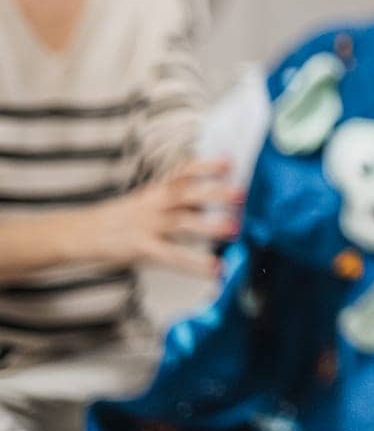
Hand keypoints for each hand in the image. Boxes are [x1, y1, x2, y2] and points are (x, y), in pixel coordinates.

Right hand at [78, 158, 242, 275]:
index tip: (229, 162)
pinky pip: (171, 255)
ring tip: (234, 229)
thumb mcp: (143, 202)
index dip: (205, 166)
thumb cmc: (118, 219)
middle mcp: (152, 203)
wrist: (76, 233)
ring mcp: (146, 225)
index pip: (181, 172)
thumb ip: (171, 201)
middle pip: (185, 193)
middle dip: (214, 192)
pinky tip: (215, 269)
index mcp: (154, 191)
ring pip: (181, 222)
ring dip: (209, 225)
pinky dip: (195, 263)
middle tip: (241, 193)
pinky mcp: (140, 248)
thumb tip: (210, 204)